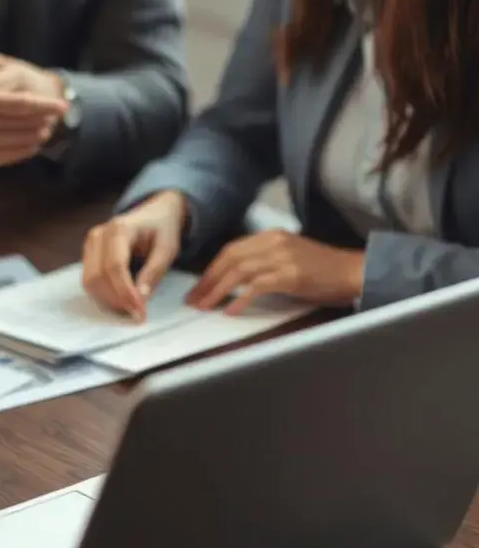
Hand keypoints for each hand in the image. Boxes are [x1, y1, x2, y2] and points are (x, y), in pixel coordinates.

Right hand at [0, 51, 67, 172]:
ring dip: (38, 132)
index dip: (43, 105)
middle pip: (23, 122)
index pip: (18, 104)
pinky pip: (14, 155)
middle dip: (43, 118)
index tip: (63, 106)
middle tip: (54, 115)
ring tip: (45, 126)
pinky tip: (32, 139)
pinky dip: (28, 147)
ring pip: (21, 139)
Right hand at [81, 191, 187, 321]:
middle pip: (98, 276)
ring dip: (108, 300)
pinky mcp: (87, 254)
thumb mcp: (167, 249)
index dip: (125, 292)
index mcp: (120, 228)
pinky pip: (89, 280)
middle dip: (116, 300)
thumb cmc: (162, 230)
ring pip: (89, 281)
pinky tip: (120, 300)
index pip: (115, 266)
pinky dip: (103, 295)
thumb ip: (153, 272)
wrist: (154, 214)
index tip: (139, 312)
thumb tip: (140, 299)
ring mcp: (90, 244)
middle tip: (137, 314)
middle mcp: (98, 235)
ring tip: (130, 308)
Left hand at [187, 231, 364, 314]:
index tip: (198, 287)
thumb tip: (233, 279)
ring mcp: (282, 257)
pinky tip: (230, 311)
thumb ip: (263, 262)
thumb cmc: (322, 270)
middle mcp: (274, 242)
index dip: (211, 269)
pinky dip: (240, 299)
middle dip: (207, 281)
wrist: (354, 272)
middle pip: (229, 259)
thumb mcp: (288, 257)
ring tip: (205, 306)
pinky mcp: (291, 275)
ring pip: (239, 272)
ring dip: (217, 291)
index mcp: (270, 236)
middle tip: (193, 299)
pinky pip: (257, 286)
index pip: (231, 250)